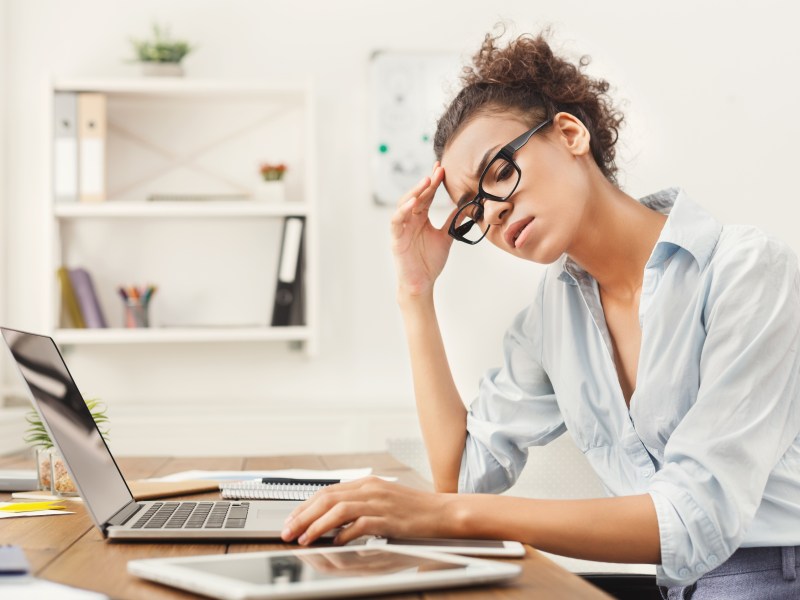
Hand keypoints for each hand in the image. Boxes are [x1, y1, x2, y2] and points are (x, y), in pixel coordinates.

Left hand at [280, 477, 456, 545]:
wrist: (443, 512)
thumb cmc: (414, 510)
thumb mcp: (383, 500)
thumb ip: (360, 505)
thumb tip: (332, 520)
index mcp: (367, 483)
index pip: (328, 491)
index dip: (305, 505)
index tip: (291, 519)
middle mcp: (370, 489)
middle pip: (327, 498)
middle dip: (303, 515)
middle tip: (288, 530)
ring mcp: (379, 502)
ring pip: (338, 509)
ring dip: (317, 525)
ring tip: (304, 538)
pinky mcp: (389, 518)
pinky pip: (359, 524)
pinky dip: (343, 533)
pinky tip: (336, 542)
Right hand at [391, 163, 457, 298]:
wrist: (422, 283)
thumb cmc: (430, 262)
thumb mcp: (446, 237)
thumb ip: (453, 222)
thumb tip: (466, 208)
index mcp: (420, 218)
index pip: (426, 195)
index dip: (433, 182)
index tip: (442, 168)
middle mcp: (409, 219)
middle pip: (417, 196)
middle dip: (426, 182)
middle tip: (438, 170)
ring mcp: (402, 228)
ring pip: (404, 204)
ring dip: (415, 191)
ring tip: (426, 181)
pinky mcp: (396, 238)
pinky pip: (396, 221)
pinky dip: (402, 210)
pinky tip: (413, 202)